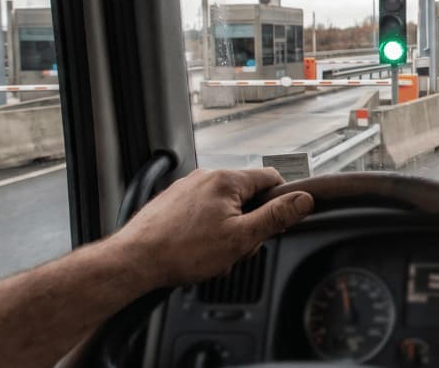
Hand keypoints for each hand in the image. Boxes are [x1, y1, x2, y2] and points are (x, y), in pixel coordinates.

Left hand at [109, 168, 313, 286]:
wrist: (134, 261)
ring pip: (224, 207)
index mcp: (227, 180)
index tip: (277, 223)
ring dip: (227, 230)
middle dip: (249, 223)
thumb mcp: (241, 238)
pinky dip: (206, 231)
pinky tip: (196, 251)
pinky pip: (202, 212)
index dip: (281, 201)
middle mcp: (206, 177)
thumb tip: (304, 200)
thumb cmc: (182, 250)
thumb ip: (276, 216)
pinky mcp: (171, 202)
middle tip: (238, 248)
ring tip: (213, 254)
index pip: (271, 178)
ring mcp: (186, 188)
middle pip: (247, 196)